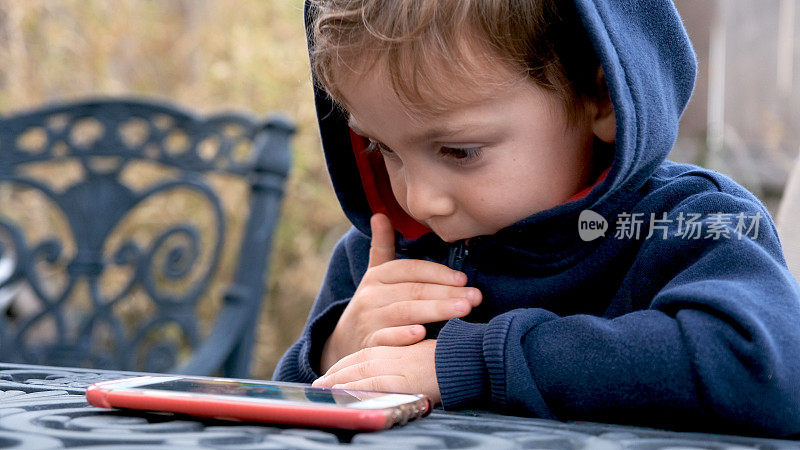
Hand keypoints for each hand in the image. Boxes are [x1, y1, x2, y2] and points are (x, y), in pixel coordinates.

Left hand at [313, 339, 440, 404]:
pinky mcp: (396, 381)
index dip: (344, 366)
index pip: (362, 356)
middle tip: (317, 384)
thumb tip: (403, 367)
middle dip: (334, 375)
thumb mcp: (424, 352)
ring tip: (322, 392)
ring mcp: (390, 368)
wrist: (466, 357)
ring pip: (356, 376)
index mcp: (394, 347)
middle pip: (354, 365)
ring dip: (337, 384)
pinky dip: (351, 391)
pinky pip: (367, 387)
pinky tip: (338, 396)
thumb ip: (408, 355)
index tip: (328, 375)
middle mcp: (388, 355)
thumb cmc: (451, 355)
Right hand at [319, 213, 480, 372]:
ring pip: (405, 312)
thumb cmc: (373, 306)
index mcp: (377, 276)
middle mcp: (371, 296)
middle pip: (413, 291)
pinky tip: (422, 335)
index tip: (464, 278)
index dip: (438, 273)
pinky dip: (403, 337)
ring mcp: (369, 320)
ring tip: (464, 310)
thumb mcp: (375, 275)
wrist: (344, 344)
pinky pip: (385, 340)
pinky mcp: (368, 345)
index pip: (410, 269)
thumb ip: (382, 246)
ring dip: (436, 311)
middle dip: (447, 293)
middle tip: (475, 297)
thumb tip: (379, 214)